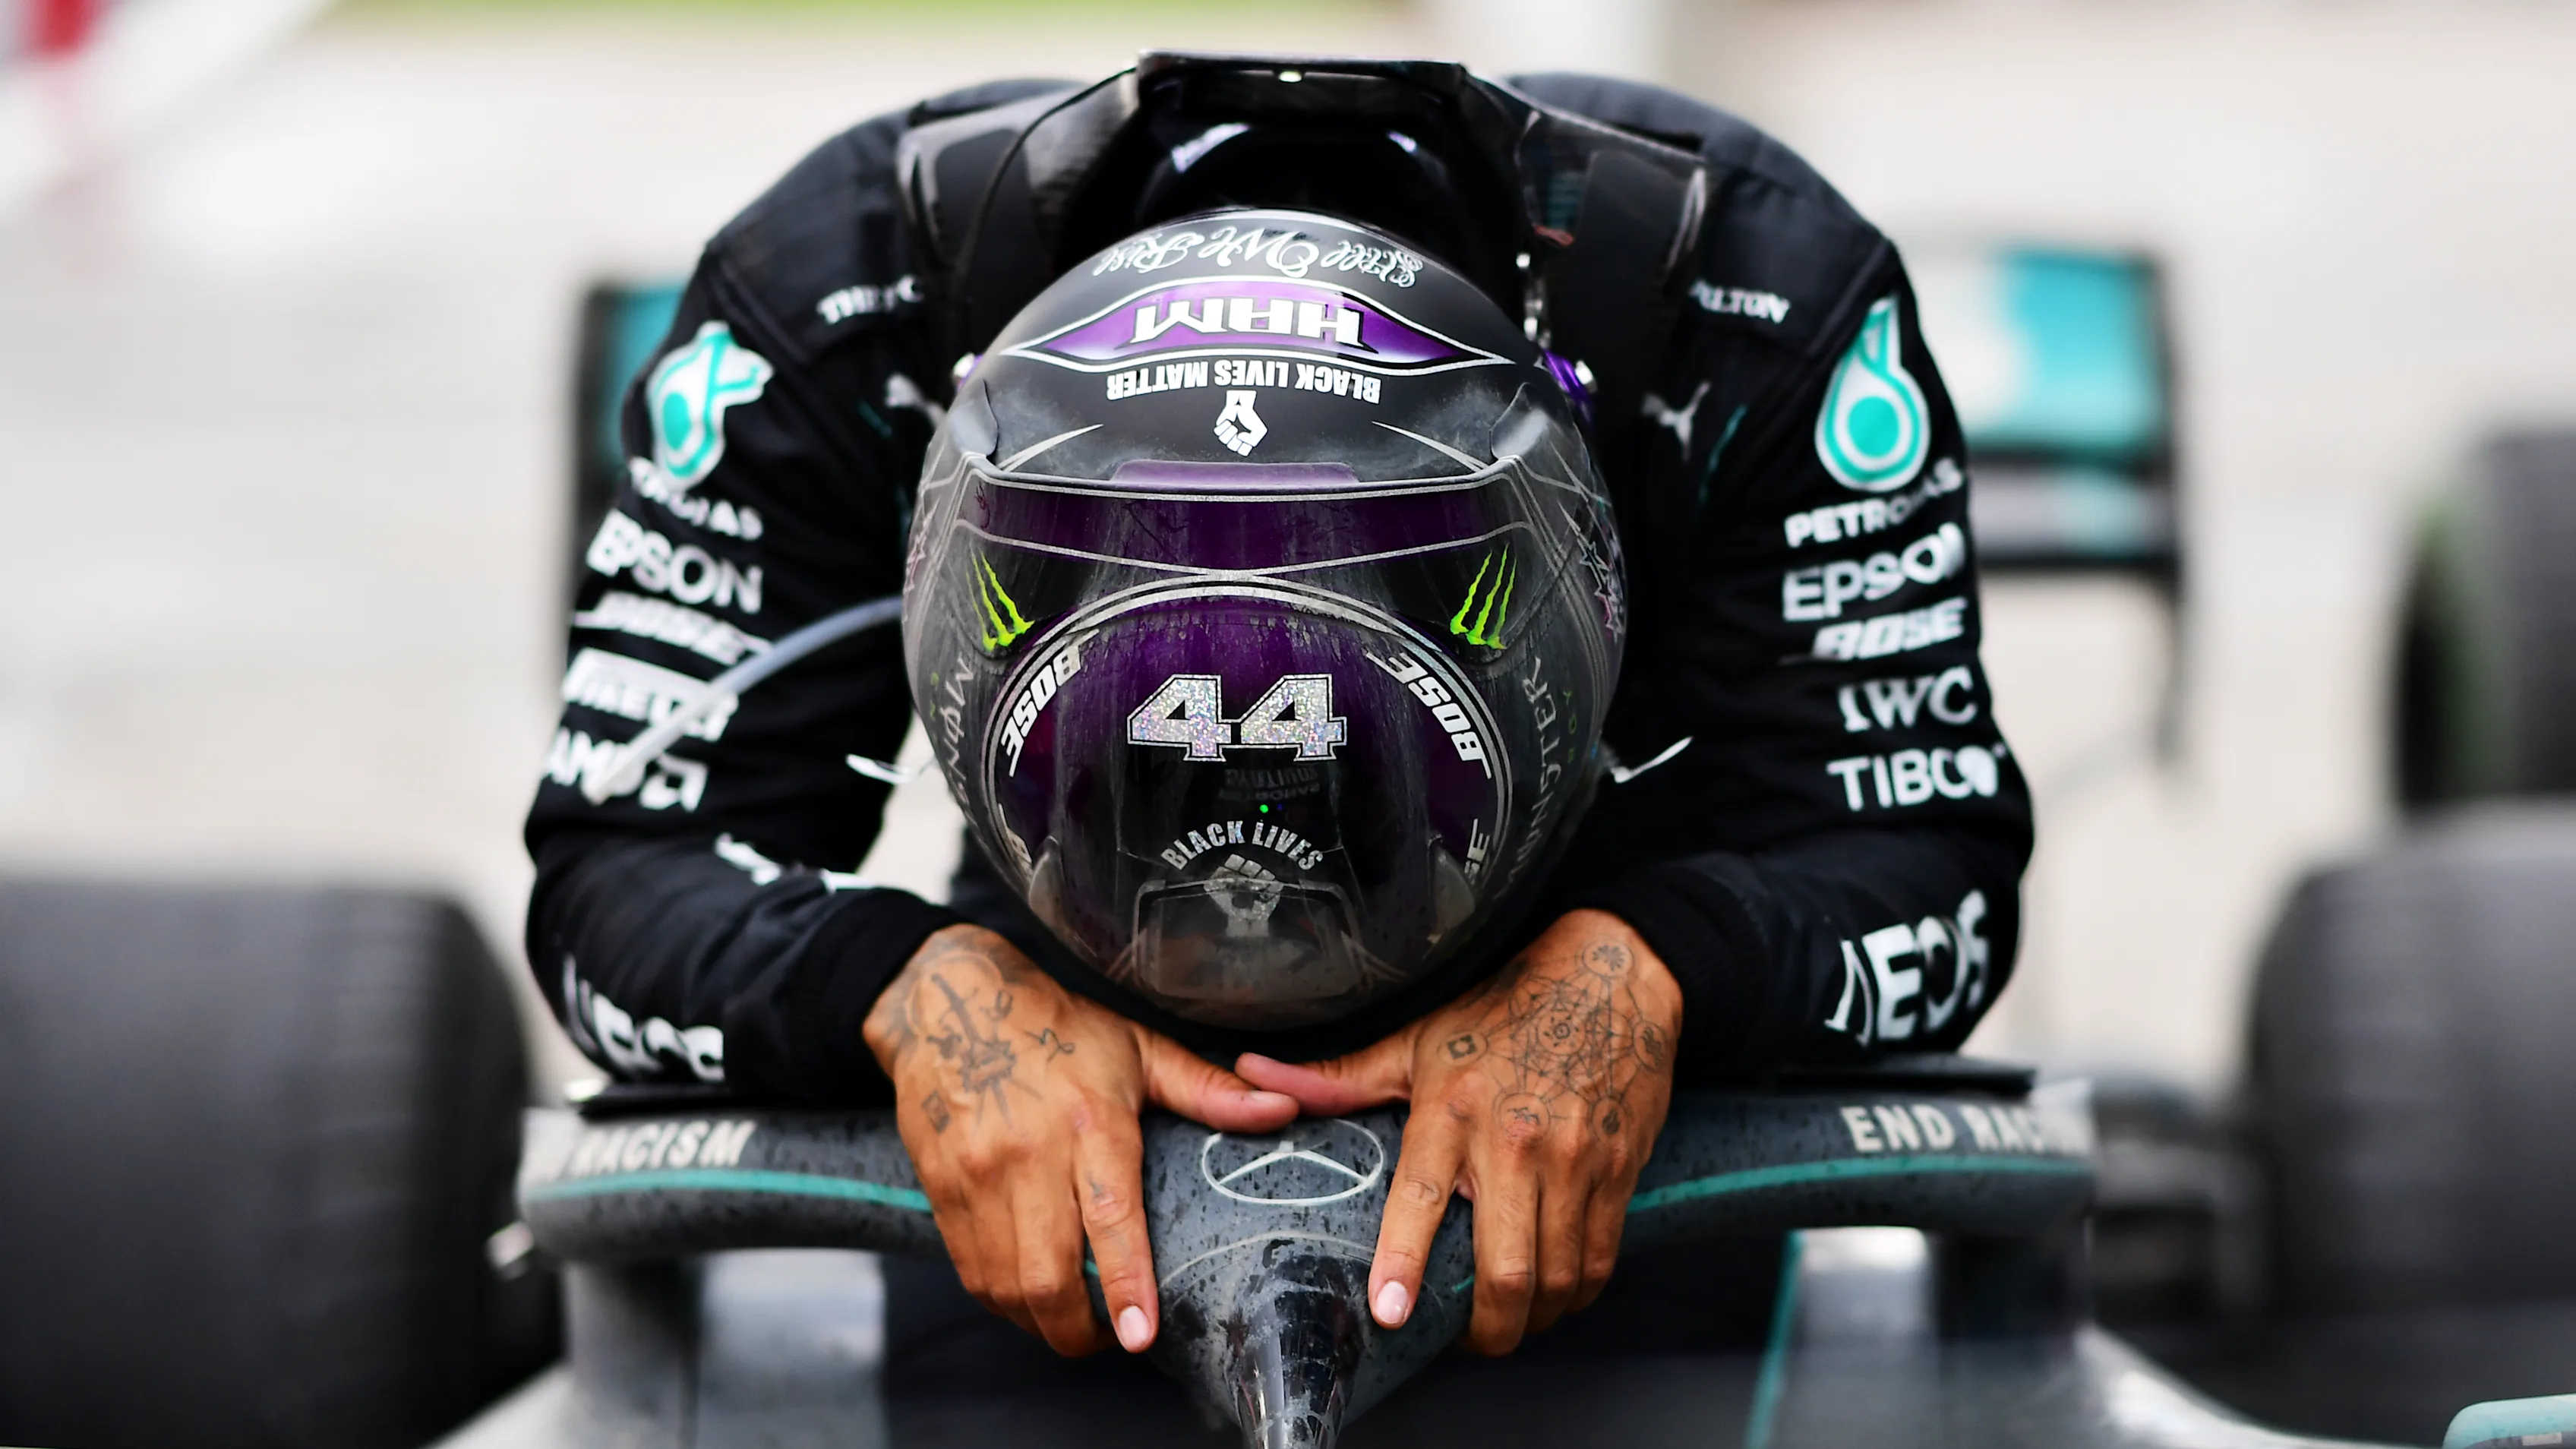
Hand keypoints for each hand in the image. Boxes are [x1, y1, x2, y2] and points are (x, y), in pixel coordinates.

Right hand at [865, 924, 1297, 1355]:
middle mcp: (1027, 1155)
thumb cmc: (1060, 1029)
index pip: (1109, 1218)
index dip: (1127, 1285)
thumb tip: (1286, 1107)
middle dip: (1082, 1330)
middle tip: (1114, 1336)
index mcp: (1089, 1122)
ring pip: (1006, 1287)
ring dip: (1042, 1321)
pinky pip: (971, 1274)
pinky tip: (1029, 1294)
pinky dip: (1004, 1300)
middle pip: (1047, 1275)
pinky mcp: (939, 1191)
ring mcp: (976, 1178)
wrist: (951, 1004)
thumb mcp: (1140, 1049)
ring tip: (1075, 1318)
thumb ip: (1210, 1091)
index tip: (1140, 1336)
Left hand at [1236, 909, 1680, 1353]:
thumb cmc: (1502, 1010)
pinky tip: (1557, 1295)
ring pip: (1559, 1275)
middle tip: (1470, 1339)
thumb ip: (1338, 1079)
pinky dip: (1578, 1293)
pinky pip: (1602, 1258)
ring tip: (1511, 1321)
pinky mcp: (1618, 1169)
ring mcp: (1573, 1159)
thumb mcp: (1415, 1041)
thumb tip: (1252, 1075)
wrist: (1609, 975)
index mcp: (1450, 1109)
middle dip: (1489, 1327)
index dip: (1403, 1261)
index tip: (1390, 1312)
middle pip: (1508, 1267)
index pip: (1420, 1198)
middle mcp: (1514, 1141)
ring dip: (1535, 1318)